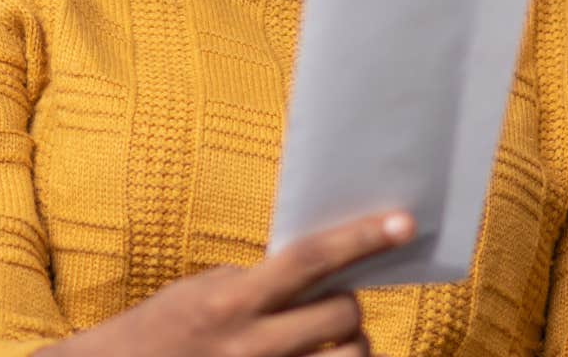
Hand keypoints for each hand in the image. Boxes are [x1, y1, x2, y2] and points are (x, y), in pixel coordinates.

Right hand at [37, 210, 415, 356]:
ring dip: (352, 347)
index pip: (310, 260)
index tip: (404, 223)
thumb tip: (319, 272)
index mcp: (231, 301)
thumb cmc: (164, 328)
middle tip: (331, 306)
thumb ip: (258, 282)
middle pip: (343, 316)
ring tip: (331, 342)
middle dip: (347, 306)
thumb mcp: (202, 290)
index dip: (361, 238)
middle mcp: (252, 346)